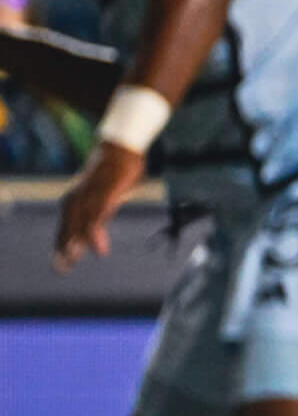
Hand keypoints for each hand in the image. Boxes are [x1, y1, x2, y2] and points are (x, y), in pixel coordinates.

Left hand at [52, 141, 145, 270]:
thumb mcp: (105, 196)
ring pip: (80, 225)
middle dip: (64, 248)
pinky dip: (95, 234)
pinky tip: (98, 249)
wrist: (120, 147)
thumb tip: (96, 232)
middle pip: (68, 227)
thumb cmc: (114, 171)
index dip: (62, 245)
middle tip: (62, 268)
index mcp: (76, 199)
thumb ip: (99, 214)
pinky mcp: (104, 195)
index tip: (60, 264)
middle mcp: (78, 198)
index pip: (65, 226)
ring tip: (73, 260)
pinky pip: (98, 218)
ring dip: (76, 243)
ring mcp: (90, 196)